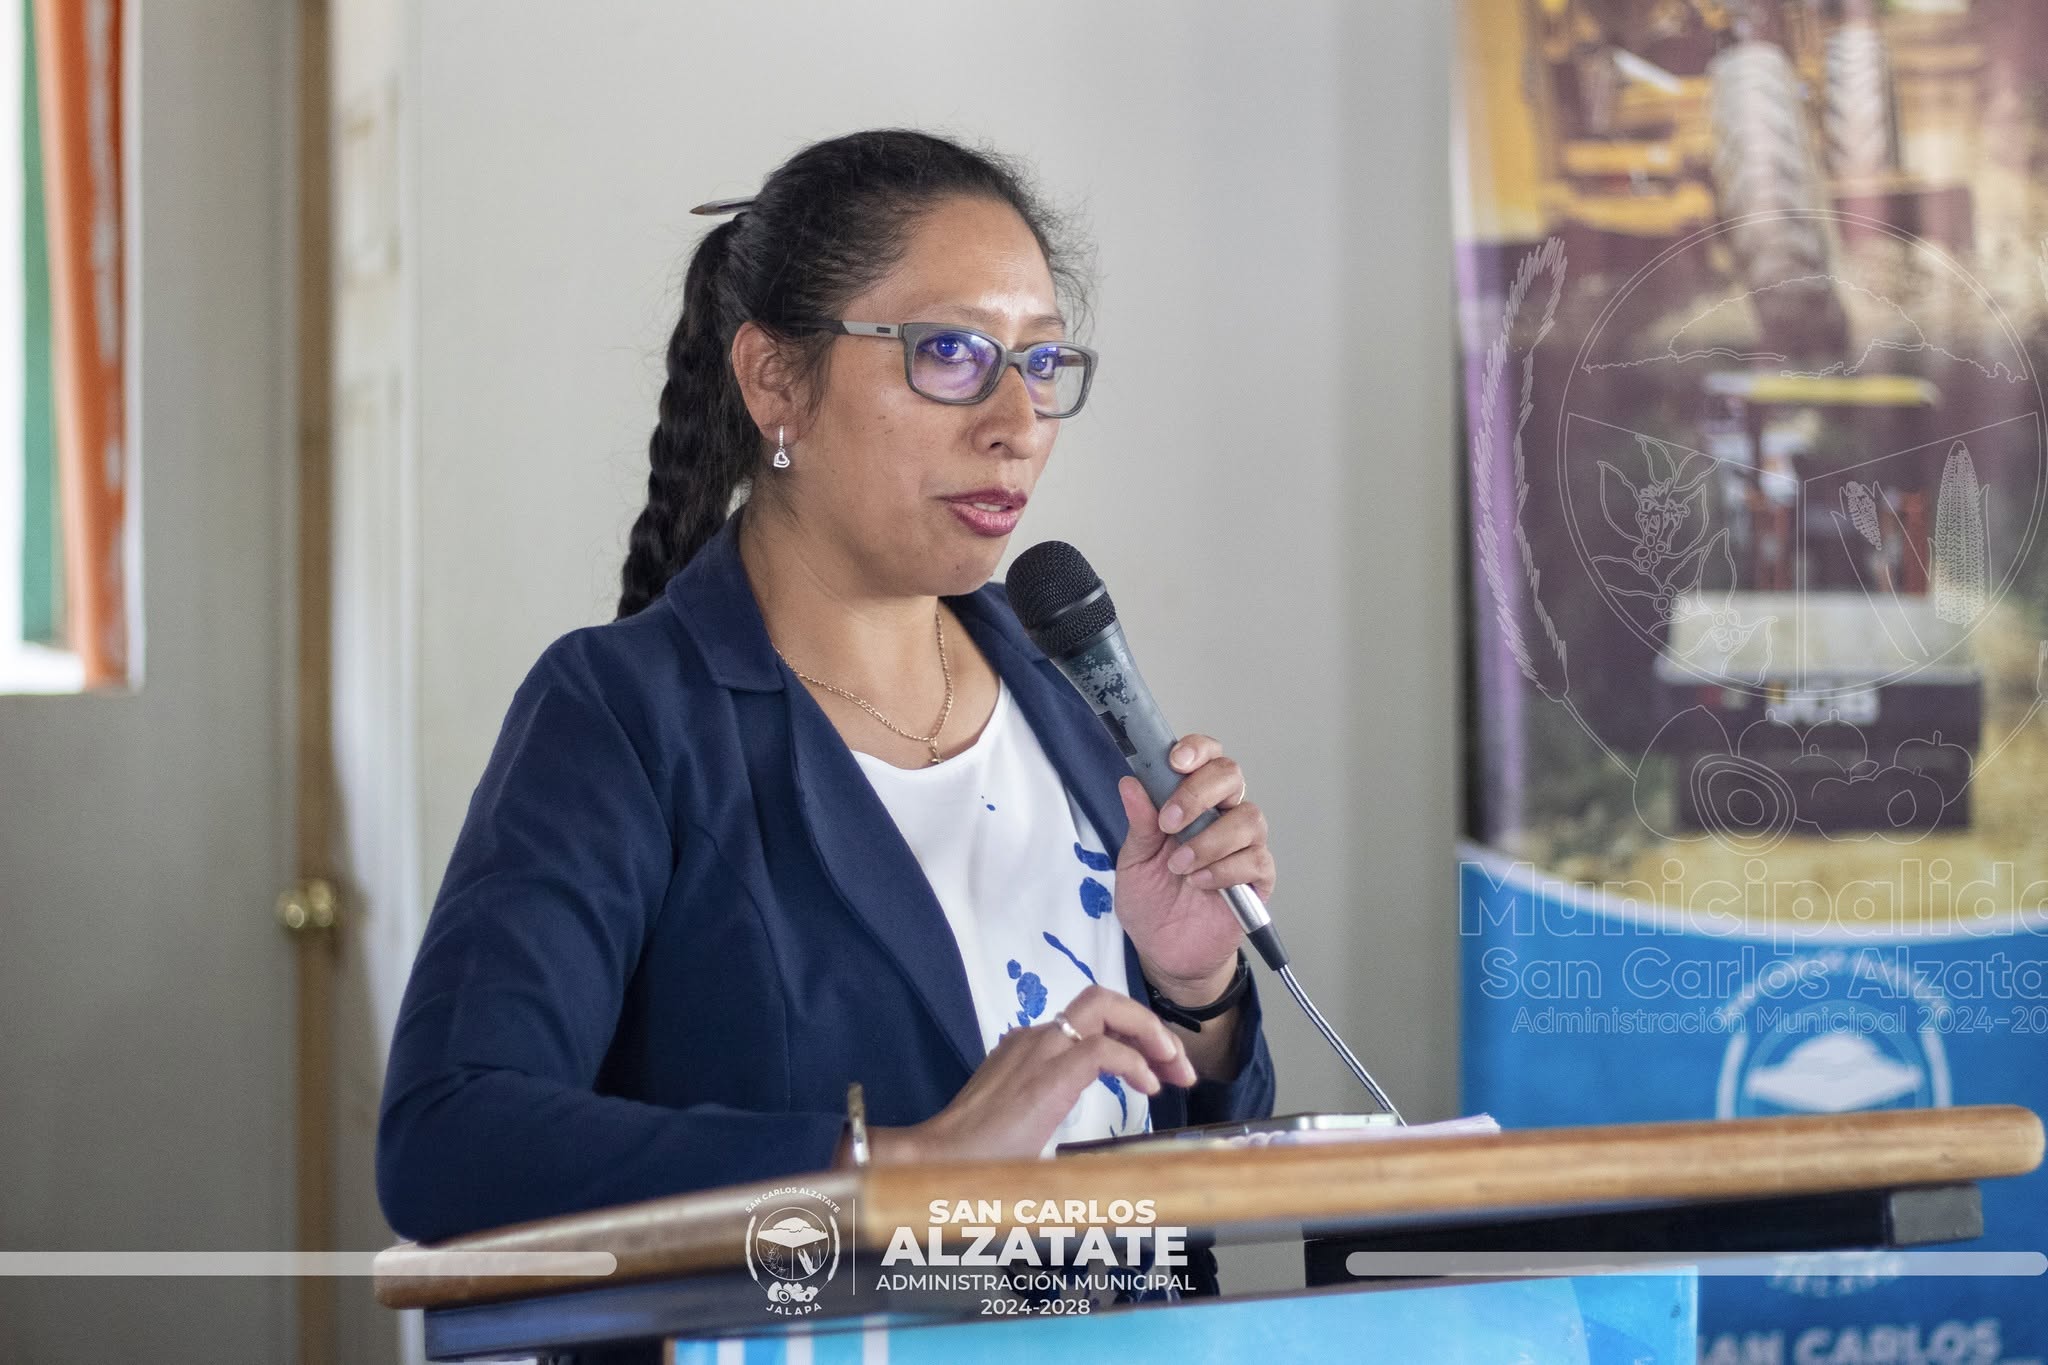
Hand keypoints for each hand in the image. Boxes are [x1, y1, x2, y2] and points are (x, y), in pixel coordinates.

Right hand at [855, 985, 1197, 1164]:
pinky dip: (1134, 1062)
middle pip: (1104, 1000)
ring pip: (1108, 1009)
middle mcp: (1036, 1036)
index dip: (1134, 1037)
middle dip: (1149, 1025)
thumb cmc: (976, 1157)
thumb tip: (1089, 1153)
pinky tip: (1147, 1088)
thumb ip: (1053, 1121)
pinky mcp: (1049, 1072)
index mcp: (1030, 1046)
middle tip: (1177, 1065)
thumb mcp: (1027, 1127)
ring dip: (1150, 1032)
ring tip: (1175, 1069)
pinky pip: (1104, 1048)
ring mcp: (1040, 1048)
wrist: (939, 1162)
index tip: (1159, 1072)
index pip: (1092, 1019)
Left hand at [1113, 734, 1273, 993]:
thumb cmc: (1151, 898)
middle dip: (1198, 793)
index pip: (1207, 757)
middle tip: (1169, 823)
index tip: (1175, 762)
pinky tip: (1200, 883)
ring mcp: (1244, 845)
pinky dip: (1224, 869)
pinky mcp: (1258, 878)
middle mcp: (1222, 815)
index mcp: (1192, 801)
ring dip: (1209, 840)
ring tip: (1179, 866)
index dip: (1197, 750)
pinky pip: (1255, 860)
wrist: (1165, 950)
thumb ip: (1139, 822)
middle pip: (1231, 776)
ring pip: (1248, 818)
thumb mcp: (1134, 860)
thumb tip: (1131, 782)